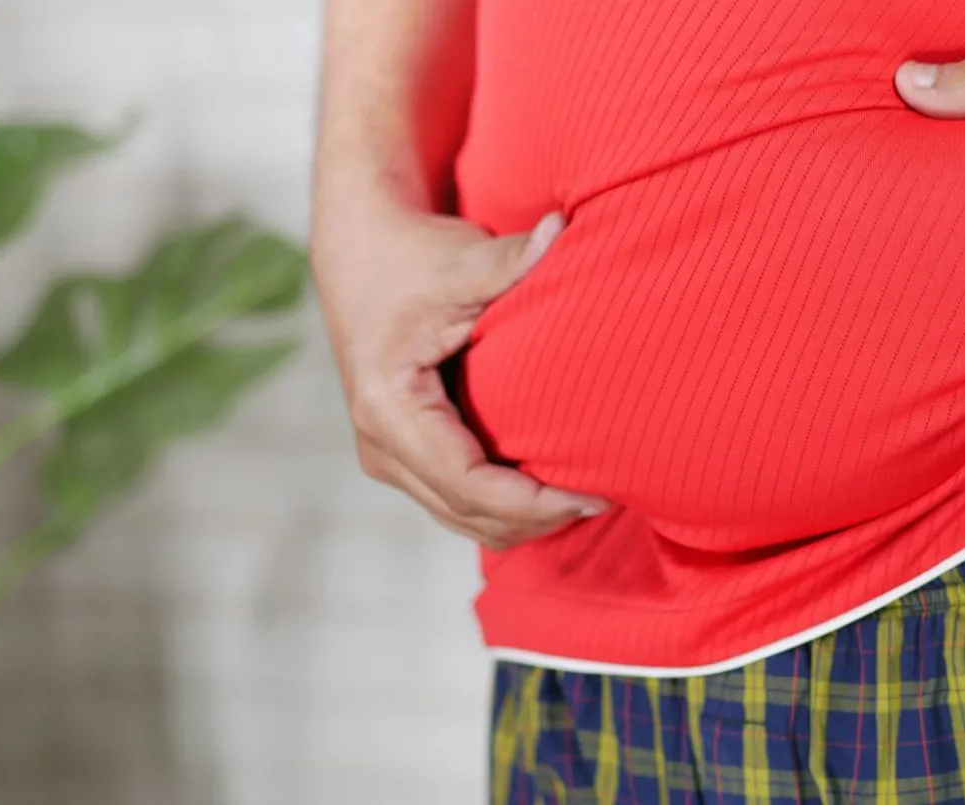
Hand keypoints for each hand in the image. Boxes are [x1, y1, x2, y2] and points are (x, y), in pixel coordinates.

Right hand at [313, 205, 608, 548]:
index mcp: (388, 409)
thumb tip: (562, 228)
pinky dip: (503, 503)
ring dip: (521, 517)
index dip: (534, 503)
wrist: (361, 250)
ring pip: (462, 516)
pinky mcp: (403, 451)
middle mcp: (379, 444)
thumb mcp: (459, 261)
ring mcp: (387, 454)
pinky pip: (457, 499)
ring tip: (584, 496)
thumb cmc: (408, 255)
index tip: (593, 496)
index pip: (468, 484)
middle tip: (603, 498)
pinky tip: (551, 484)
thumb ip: (512, 259)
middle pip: (467, 513)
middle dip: (536, 518)